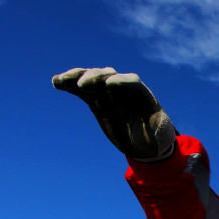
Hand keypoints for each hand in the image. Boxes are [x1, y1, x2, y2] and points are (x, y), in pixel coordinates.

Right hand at [52, 67, 176, 160]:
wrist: (145, 141)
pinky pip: (80, 89)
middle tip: (83, 85)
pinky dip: (69, 84)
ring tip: (62, 80)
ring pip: (92, 79)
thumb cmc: (156, 137)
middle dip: (96, 77)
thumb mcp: (161, 136)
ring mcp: (108, 93)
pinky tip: (56, 83)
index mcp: (142, 96)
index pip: (131, 82)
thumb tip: (156, 128)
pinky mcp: (95, 99)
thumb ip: (159, 130)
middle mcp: (124, 90)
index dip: (121, 81)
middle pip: (109, 76)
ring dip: (77, 77)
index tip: (109, 84)